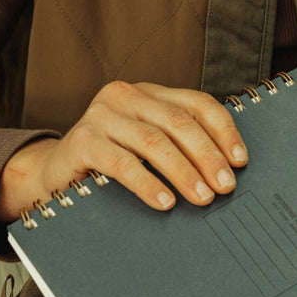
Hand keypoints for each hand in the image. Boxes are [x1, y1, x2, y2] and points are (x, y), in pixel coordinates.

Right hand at [0, 81, 247, 222]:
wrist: (56, 174)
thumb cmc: (111, 165)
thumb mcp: (147, 150)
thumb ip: (179, 148)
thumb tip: (226, 174)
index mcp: (149, 93)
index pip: (197, 104)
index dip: (224, 132)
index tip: (241, 162)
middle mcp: (125, 96)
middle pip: (179, 123)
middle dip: (208, 157)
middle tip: (226, 187)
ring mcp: (101, 115)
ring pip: (154, 142)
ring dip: (184, 173)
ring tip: (203, 198)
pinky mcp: (82, 141)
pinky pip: (123, 163)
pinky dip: (148, 184)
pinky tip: (165, 203)